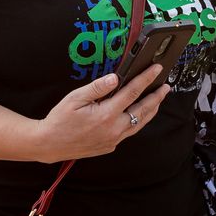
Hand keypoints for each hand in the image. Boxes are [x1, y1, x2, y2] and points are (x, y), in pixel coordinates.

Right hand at [35, 65, 169, 160]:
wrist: (50, 144)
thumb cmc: (60, 120)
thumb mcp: (75, 98)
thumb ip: (97, 88)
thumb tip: (115, 78)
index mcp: (106, 115)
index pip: (132, 92)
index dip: (146, 78)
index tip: (156, 69)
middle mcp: (113, 129)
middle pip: (143, 110)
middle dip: (156, 97)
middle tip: (165, 86)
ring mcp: (113, 139)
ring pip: (139, 123)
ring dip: (151, 110)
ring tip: (158, 99)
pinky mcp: (110, 146)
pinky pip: (130, 132)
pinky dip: (138, 121)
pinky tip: (138, 114)